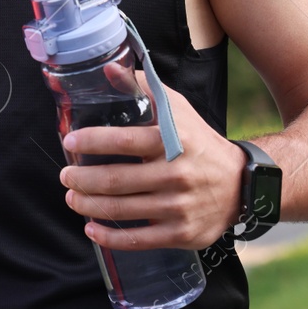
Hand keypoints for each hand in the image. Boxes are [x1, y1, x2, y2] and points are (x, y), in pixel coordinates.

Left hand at [58, 77, 246, 250]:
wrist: (241, 184)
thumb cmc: (199, 142)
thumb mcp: (177, 109)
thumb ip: (142, 88)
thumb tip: (108, 68)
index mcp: (172, 141)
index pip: (122, 141)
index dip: (90, 142)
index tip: (69, 142)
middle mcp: (175, 174)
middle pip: (114, 180)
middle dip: (81, 179)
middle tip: (66, 176)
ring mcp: (178, 207)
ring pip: (121, 209)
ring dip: (88, 206)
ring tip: (72, 198)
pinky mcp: (181, 233)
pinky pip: (138, 240)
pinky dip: (110, 237)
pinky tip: (92, 229)